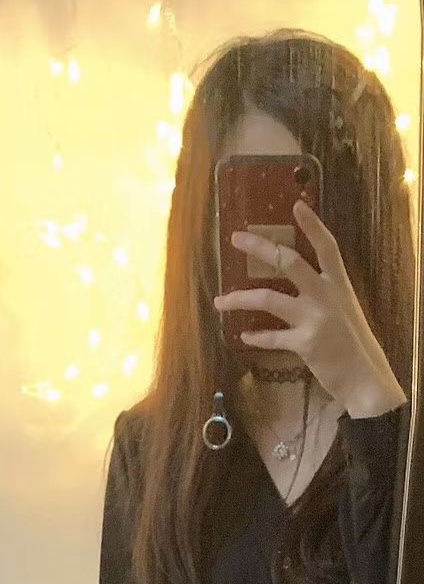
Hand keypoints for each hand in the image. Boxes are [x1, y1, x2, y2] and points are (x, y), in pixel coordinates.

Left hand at [214, 198, 405, 418]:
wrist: (364, 377)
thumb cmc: (353, 343)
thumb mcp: (345, 309)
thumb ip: (324, 293)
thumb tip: (299, 282)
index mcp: (339, 284)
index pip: (326, 246)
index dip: (312, 225)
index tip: (296, 205)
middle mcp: (325, 295)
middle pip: (288, 262)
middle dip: (259, 248)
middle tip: (235, 238)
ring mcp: (314, 318)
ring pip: (268, 298)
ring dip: (240, 299)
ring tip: (219, 302)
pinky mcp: (304, 343)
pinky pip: (271, 337)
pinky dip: (256, 337)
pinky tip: (244, 337)